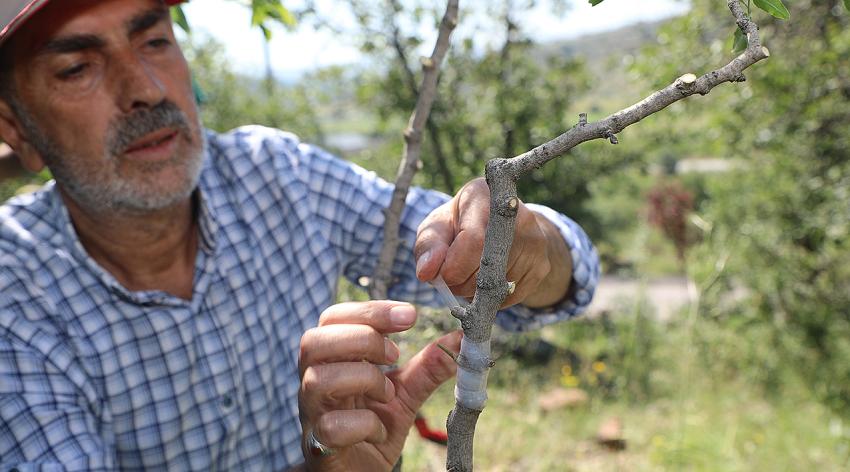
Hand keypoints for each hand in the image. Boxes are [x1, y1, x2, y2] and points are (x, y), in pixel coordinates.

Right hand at [298, 300, 461, 470]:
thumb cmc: (373, 427)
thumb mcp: (405, 392)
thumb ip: (428, 366)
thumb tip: (462, 337)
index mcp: (331, 360)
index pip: (333, 318)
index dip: (370, 310)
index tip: (410, 315)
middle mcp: (313, 382)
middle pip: (313, 341)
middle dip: (363, 339)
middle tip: (395, 355)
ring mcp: (312, 414)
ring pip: (318, 380)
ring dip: (364, 379)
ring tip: (388, 394)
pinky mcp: (319, 447)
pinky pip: (331, 427)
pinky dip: (364, 424)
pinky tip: (379, 431)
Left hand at [414, 178, 571, 307]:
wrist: (500, 225)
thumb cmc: (459, 224)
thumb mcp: (437, 227)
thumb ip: (428, 247)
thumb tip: (427, 272)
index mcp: (486, 197)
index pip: (474, 240)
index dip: (455, 267)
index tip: (443, 277)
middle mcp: (518, 216)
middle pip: (486, 267)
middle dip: (461, 282)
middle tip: (454, 276)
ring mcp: (535, 241)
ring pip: (498, 286)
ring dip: (476, 292)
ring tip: (471, 274)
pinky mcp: (542, 265)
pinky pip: (510, 296)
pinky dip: (492, 298)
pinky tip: (488, 280)